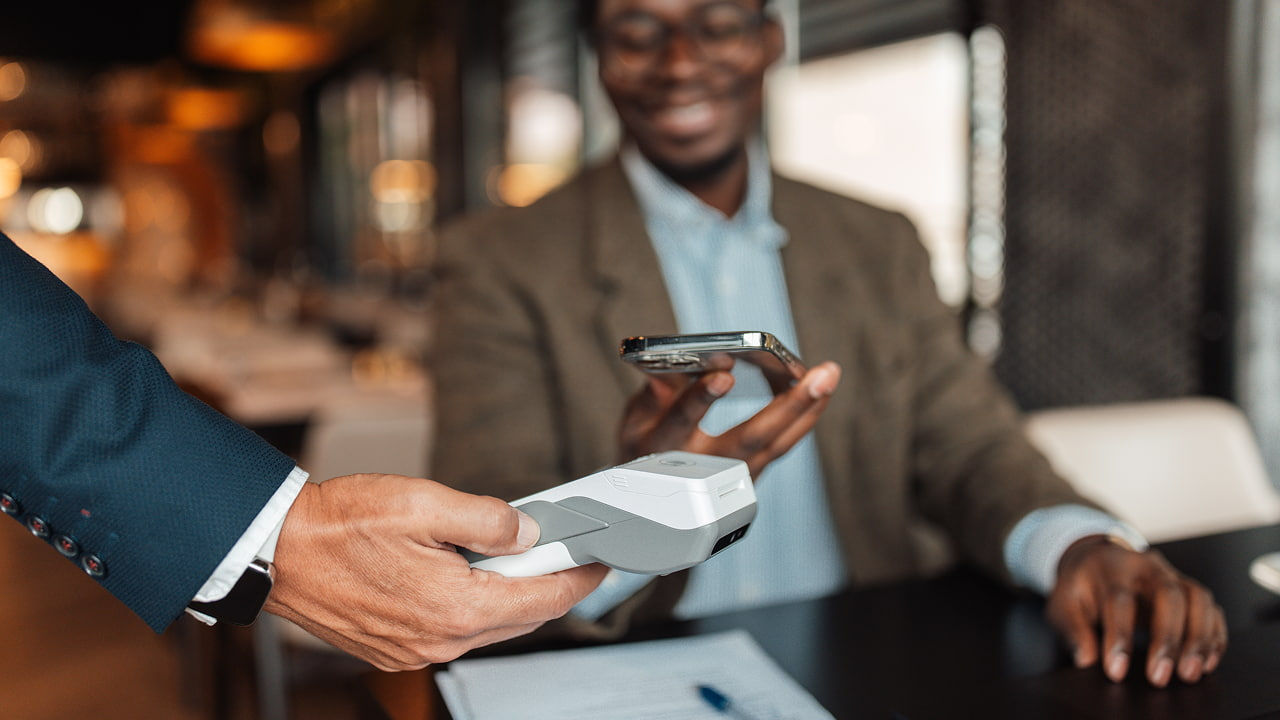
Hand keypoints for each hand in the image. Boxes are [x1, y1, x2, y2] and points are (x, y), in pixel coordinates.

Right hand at [264, 473, 607, 670]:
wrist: (276, 551)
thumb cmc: (338, 526)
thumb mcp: (425, 503)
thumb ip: (488, 519)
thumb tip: (527, 531)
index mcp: (456, 607)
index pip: (543, 599)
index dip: (578, 578)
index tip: (597, 564)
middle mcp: (440, 640)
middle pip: (520, 616)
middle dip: (545, 583)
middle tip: (556, 549)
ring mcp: (415, 651)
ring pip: (487, 625)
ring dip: (504, 593)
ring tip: (501, 552)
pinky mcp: (395, 649)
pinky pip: (452, 631)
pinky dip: (469, 604)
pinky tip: (459, 573)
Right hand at [618, 362, 840, 475]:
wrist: (655, 504)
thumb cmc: (646, 449)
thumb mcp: (635, 420)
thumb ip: (654, 391)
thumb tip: (676, 363)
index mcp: (664, 448)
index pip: (683, 420)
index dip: (702, 397)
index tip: (724, 375)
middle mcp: (703, 467)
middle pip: (751, 438)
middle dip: (789, 405)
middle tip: (820, 375)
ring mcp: (732, 477)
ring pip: (777, 444)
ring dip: (808, 409)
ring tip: (829, 375)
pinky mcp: (751, 476)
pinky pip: (782, 444)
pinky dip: (803, 417)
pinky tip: (818, 392)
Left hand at [1046, 536, 1226, 686]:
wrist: (1097, 559)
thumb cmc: (1081, 586)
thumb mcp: (1063, 601)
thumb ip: (1073, 628)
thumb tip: (1086, 659)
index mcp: (1111, 569)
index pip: (1119, 601)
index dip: (1119, 637)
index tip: (1116, 671)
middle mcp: (1146, 567)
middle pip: (1168, 595)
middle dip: (1167, 638)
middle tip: (1159, 677)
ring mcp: (1172, 575)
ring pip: (1198, 598)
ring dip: (1198, 638)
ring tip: (1190, 673)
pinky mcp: (1189, 588)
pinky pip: (1211, 608)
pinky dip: (1214, 635)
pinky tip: (1207, 662)